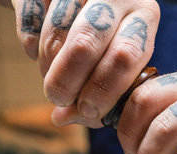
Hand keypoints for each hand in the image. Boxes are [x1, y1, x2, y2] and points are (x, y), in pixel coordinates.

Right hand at [11, 0, 159, 123]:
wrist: (80, 2)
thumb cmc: (106, 46)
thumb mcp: (115, 69)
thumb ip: (96, 99)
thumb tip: (60, 119)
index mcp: (144, 16)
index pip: (126, 56)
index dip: (104, 90)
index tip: (88, 110)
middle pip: (86, 44)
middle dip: (68, 81)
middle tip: (60, 99)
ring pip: (56, 33)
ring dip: (48, 66)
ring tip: (51, 77)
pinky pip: (31, 18)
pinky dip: (31, 44)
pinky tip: (39, 52)